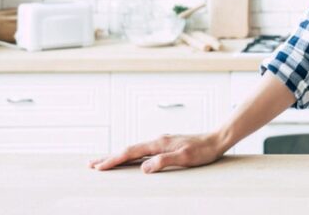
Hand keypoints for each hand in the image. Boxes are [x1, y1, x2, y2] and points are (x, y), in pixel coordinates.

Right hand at [88, 132, 224, 173]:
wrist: (217, 139)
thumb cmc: (203, 150)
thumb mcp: (184, 158)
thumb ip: (163, 161)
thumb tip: (143, 168)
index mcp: (159, 143)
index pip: (130, 153)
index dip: (113, 160)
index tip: (98, 167)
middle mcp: (158, 140)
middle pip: (128, 150)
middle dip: (109, 157)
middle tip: (91, 164)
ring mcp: (162, 142)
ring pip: (135, 150)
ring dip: (119, 156)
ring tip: (105, 162)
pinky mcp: (167, 145)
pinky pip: (143, 151)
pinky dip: (131, 155)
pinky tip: (131, 159)